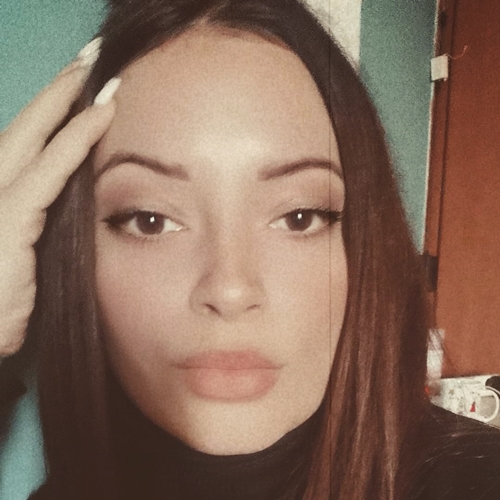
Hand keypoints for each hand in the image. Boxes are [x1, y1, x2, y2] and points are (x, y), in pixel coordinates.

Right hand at [0, 48, 117, 356]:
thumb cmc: (6, 305)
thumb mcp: (30, 257)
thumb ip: (43, 226)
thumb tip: (68, 210)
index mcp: (1, 200)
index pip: (26, 147)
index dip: (52, 117)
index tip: (83, 94)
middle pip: (24, 128)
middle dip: (56, 93)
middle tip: (87, 62)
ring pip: (32, 137)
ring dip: (65, 101)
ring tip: (94, 71)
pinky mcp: (8, 220)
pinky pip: (48, 170)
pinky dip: (74, 139)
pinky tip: (100, 115)